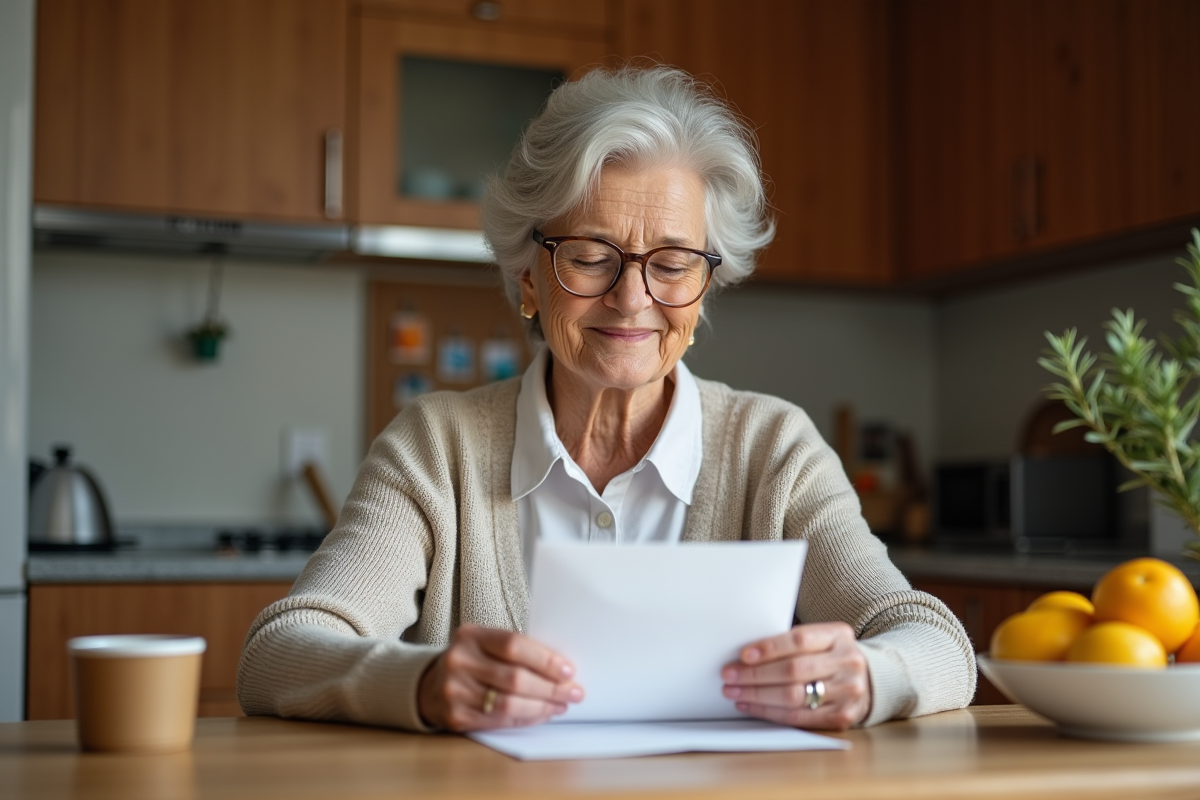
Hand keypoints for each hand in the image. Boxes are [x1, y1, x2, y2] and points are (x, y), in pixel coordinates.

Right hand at [417, 624, 583, 731]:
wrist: (429, 685)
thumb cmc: (472, 661)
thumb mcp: (486, 644)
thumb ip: (516, 650)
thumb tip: (561, 668)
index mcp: (470, 635)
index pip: (514, 645)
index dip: (545, 659)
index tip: (568, 670)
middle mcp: (459, 661)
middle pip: (515, 678)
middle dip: (550, 688)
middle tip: (574, 692)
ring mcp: (454, 691)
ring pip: (509, 704)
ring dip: (542, 707)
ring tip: (561, 704)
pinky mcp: (456, 717)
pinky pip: (500, 721)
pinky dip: (526, 719)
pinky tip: (541, 714)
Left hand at [721, 621, 870, 730]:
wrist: (869, 680)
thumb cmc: (830, 655)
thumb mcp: (820, 639)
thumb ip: (791, 642)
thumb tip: (745, 653)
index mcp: (839, 635)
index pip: (800, 640)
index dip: (769, 648)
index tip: (744, 655)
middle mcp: (847, 662)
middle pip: (794, 670)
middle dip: (755, 674)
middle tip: (729, 675)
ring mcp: (848, 692)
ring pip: (794, 696)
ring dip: (757, 695)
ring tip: (734, 691)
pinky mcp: (842, 717)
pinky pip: (799, 718)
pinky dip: (769, 712)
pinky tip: (751, 706)